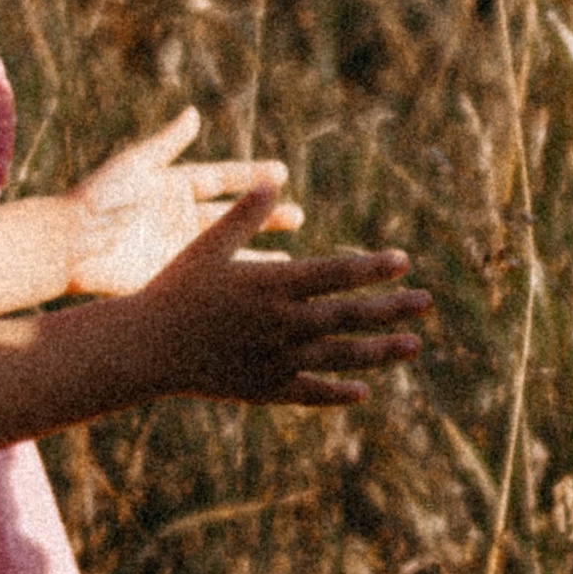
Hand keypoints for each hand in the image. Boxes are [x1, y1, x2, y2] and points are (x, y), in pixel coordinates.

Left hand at [63, 106, 305, 295]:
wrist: (72, 243)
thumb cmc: (100, 198)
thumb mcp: (136, 163)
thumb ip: (167, 142)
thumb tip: (194, 114)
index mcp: (173, 187)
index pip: (222, 178)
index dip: (251, 176)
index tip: (281, 173)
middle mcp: (180, 217)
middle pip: (233, 215)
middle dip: (265, 216)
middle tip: (298, 216)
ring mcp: (178, 248)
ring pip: (229, 249)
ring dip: (259, 251)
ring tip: (292, 258)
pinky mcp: (172, 275)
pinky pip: (212, 277)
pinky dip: (238, 280)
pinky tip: (263, 286)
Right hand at [119, 186, 428, 405]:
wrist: (145, 347)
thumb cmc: (174, 290)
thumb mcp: (208, 247)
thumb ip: (244, 216)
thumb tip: (272, 179)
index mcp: (272, 285)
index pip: (335, 273)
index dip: (372, 267)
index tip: (402, 261)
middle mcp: (282, 324)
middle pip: (348, 315)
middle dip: (391, 308)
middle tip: (426, 301)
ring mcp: (276, 360)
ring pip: (339, 356)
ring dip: (379, 351)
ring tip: (413, 346)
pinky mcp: (263, 389)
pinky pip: (308, 392)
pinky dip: (336, 393)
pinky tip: (361, 393)